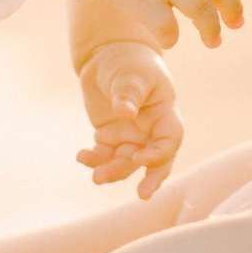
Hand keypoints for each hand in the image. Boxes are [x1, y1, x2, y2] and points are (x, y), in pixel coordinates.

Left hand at [76, 42, 183, 200]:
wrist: (108, 57)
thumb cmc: (128, 62)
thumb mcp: (131, 73)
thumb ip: (129, 93)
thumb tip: (124, 113)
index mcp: (164, 115)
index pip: (170, 140)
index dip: (159, 154)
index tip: (139, 159)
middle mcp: (150, 131)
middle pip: (154, 160)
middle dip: (150, 178)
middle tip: (143, 195)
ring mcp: (130, 137)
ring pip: (125, 162)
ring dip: (113, 171)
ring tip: (96, 177)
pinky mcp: (109, 138)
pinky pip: (104, 155)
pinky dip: (94, 159)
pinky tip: (81, 156)